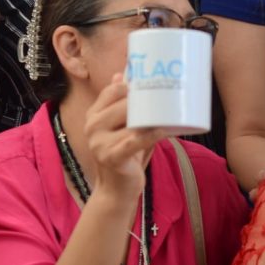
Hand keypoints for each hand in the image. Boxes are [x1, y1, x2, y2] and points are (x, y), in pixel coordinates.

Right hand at [84, 74, 166, 198]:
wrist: (116, 190)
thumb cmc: (125, 155)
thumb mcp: (123, 127)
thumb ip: (123, 105)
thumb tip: (124, 74)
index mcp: (94, 114)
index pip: (113, 90)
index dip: (133, 82)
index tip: (155, 76)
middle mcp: (92, 125)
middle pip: (123, 102)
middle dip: (147, 98)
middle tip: (170, 92)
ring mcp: (99, 142)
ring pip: (131, 119)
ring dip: (153, 115)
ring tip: (173, 110)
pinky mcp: (111, 156)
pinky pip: (135, 140)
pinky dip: (152, 134)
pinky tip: (165, 130)